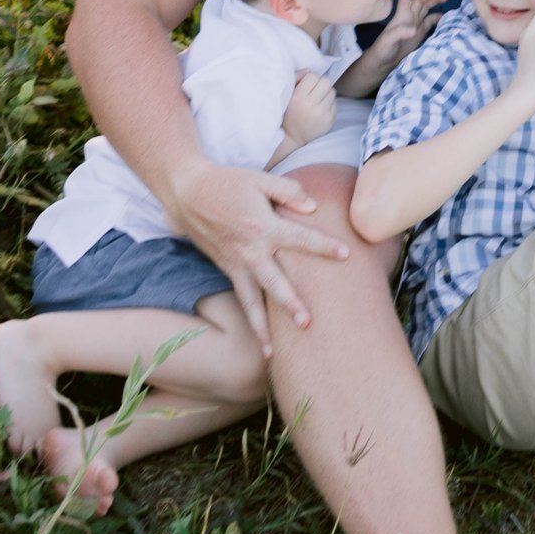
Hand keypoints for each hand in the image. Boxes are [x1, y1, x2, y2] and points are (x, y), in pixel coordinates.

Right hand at [164, 158, 348, 356]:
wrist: (188, 193)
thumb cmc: (228, 182)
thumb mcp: (259, 179)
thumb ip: (288, 191)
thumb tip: (313, 206)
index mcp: (263, 226)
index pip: (300, 239)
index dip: (324, 246)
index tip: (346, 255)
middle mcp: (250, 250)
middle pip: (274, 282)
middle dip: (290, 303)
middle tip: (306, 323)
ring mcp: (237, 263)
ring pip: (251, 301)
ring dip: (261, 328)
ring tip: (271, 353)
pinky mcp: (227, 269)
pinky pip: (241, 298)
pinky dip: (250, 319)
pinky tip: (261, 340)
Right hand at [282, 67, 337, 146]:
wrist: (293, 137)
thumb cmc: (288, 114)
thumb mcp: (286, 96)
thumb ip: (296, 79)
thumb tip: (309, 70)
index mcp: (298, 99)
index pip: (312, 76)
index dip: (309, 78)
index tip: (305, 85)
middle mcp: (312, 106)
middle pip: (326, 82)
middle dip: (320, 83)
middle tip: (314, 90)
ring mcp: (323, 114)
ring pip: (332, 91)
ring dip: (326, 92)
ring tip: (317, 99)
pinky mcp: (330, 120)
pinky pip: (335, 103)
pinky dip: (329, 103)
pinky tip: (320, 108)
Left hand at [378, 0, 446, 64]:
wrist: (384, 62)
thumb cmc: (383, 49)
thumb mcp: (388, 40)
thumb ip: (399, 33)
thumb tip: (414, 29)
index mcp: (402, 15)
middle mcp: (409, 16)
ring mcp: (416, 23)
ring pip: (426, 7)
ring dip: (435, 1)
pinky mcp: (421, 32)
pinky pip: (431, 20)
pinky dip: (438, 17)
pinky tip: (444, 17)